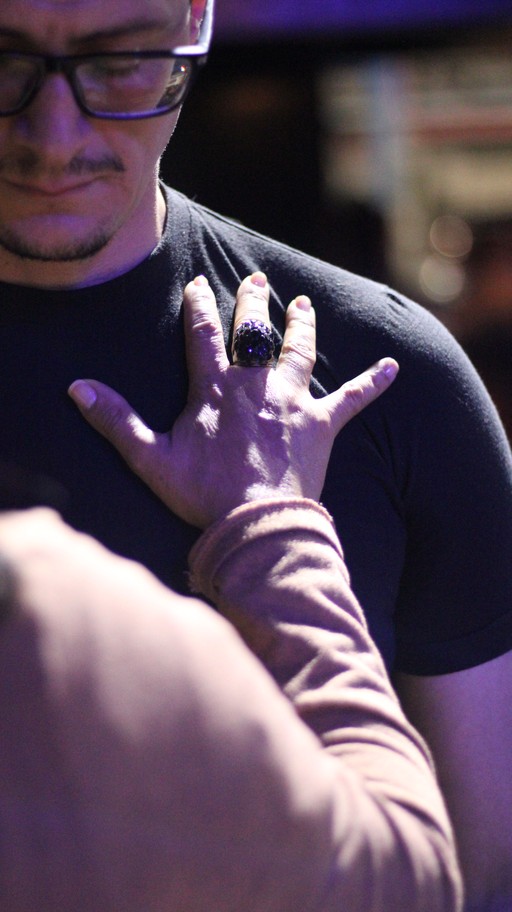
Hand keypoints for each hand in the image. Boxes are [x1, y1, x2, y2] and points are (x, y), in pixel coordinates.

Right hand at [68, 273, 397, 528]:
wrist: (255, 522)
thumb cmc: (202, 493)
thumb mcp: (149, 458)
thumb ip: (116, 420)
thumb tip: (77, 389)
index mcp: (214, 387)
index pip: (202, 334)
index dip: (199, 305)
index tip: (198, 284)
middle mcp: (255, 384)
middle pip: (254, 331)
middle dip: (253, 302)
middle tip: (258, 280)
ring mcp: (291, 401)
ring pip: (298, 351)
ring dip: (300, 325)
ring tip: (303, 304)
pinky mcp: (322, 424)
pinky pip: (353, 397)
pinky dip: (375, 381)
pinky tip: (395, 365)